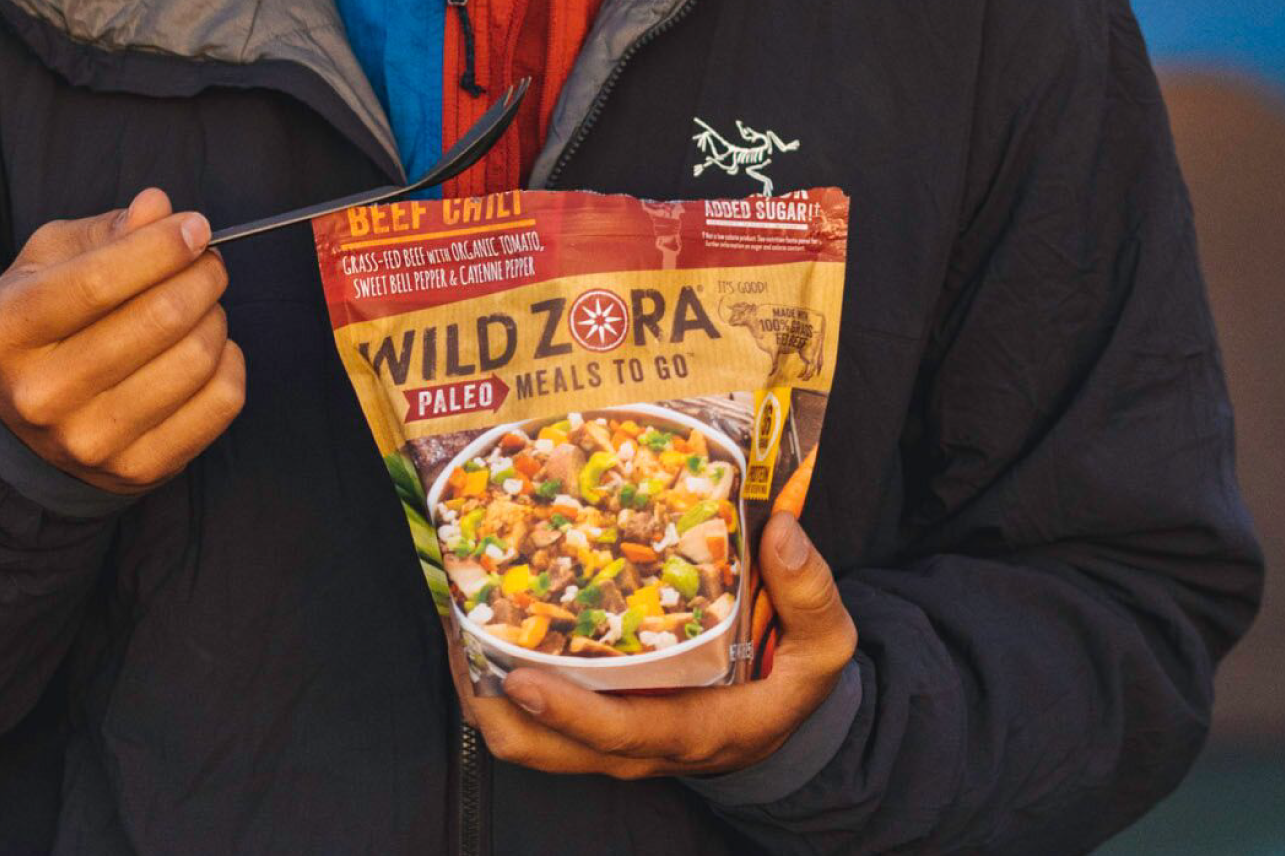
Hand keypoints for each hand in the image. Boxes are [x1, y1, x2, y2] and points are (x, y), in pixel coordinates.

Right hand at [0, 186, 244, 494]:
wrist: (23, 424)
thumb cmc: (46, 321)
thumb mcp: (51, 261)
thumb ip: (106, 230)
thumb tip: (158, 208)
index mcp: (6, 329)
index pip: (98, 281)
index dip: (161, 246)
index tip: (196, 226)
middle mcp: (40, 394)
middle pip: (159, 318)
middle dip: (202, 275)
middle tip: (207, 263)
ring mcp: (88, 441)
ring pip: (197, 358)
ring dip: (216, 316)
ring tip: (202, 305)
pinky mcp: (137, 470)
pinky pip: (221, 402)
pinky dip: (230, 362)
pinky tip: (208, 349)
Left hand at [458, 513, 856, 779]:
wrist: (787, 725)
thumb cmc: (795, 682)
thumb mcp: (824, 648)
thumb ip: (810, 594)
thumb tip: (782, 533)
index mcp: (695, 730)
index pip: (623, 734)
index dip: (569, 713)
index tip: (522, 678)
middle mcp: (640, 745)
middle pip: (548, 751)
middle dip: (495, 706)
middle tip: (463, 635)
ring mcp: (611, 737)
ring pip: (528, 741)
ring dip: (484, 693)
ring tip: (460, 626)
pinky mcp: (596, 720)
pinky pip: (533, 719)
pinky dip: (499, 681)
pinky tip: (486, 627)